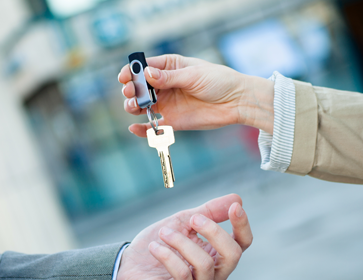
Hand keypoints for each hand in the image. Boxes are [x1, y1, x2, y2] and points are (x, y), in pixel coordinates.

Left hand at [116, 193, 252, 279]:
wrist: (128, 268)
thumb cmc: (159, 244)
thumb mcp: (183, 222)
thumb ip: (209, 212)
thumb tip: (237, 199)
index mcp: (219, 256)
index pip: (242, 243)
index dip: (242, 225)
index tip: (235, 207)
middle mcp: (216, 276)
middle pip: (233, 254)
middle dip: (213, 231)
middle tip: (192, 219)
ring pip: (205, 264)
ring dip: (182, 242)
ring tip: (164, 232)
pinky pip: (183, 275)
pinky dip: (168, 256)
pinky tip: (155, 247)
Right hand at [118, 54, 274, 135]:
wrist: (237, 102)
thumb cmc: (219, 81)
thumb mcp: (193, 75)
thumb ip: (169, 77)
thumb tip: (146, 74)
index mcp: (169, 67)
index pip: (144, 67)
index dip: (132, 72)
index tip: (125, 77)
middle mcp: (165, 85)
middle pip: (139, 88)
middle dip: (131, 90)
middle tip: (131, 92)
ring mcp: (167, 103)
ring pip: (142, 106)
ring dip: (133, 106)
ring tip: (135, 107)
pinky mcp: (173, 121)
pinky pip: (153, 127)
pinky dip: (142, 129)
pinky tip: (134, 128)